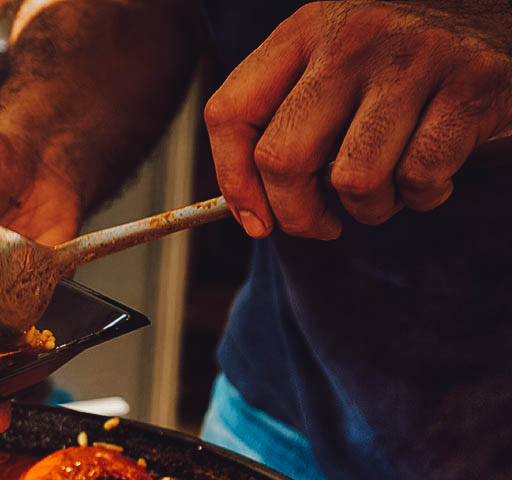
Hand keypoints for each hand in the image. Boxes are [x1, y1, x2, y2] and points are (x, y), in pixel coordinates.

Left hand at [204, 1, 511, 239]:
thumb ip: (288, 117)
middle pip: (282, 158)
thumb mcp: (333, 64)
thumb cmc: (403, 61)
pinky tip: (431, 176)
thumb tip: (252, 210)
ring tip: (386, 191)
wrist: (500, 15)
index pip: (230, 113)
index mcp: (305, 30)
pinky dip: (422, 196)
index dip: (233, 183)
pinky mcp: (471, 84)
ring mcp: (414, 58)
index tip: (256, 221)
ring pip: (352, 180)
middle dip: (297, 214)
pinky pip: (419, 178)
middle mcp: (353, 37)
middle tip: (321, 223)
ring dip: (368, 208)